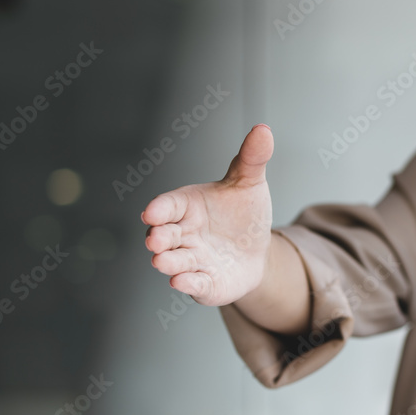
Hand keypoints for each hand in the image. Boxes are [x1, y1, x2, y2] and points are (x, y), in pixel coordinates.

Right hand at [142, 124, 273, 305]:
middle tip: (155, 240)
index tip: (152, 212)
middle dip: (158, 238)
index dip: (159, 209)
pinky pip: (192, 285)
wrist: (257, 251)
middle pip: (163, 235)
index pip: (167, 205)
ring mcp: (190, 259)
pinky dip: (186, 283)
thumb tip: (263, 130)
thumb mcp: (249, 184)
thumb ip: (251, 159)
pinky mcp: (202, 283)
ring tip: (163, 262)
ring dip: (167, 263)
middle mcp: (182, 234)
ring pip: (173, 262)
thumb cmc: (244, 214)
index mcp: (187, 206)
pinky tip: (182, 282)